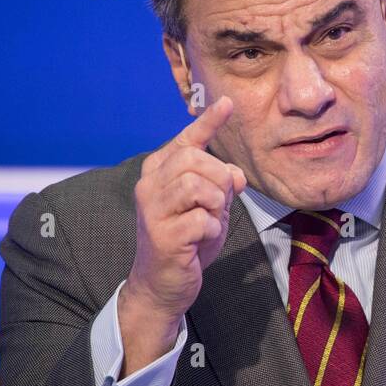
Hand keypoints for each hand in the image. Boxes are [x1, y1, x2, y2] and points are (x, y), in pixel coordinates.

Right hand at [120, 96, 247, 370]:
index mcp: (159, 172)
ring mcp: (152, 209)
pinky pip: (202, 219)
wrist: (163, 283)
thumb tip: (236, 175)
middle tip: (218, 203)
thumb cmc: (188, 239)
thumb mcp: (211, 206)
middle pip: (195, 159)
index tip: (227, 102)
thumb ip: (222, 184)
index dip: (209, 121)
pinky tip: (200, 240)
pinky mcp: (161, 234)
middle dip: (219, 179)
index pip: (187, 140)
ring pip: (199, 185)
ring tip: (209, 221)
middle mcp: (149, 185)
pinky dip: (211, 230)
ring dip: (216, 205)